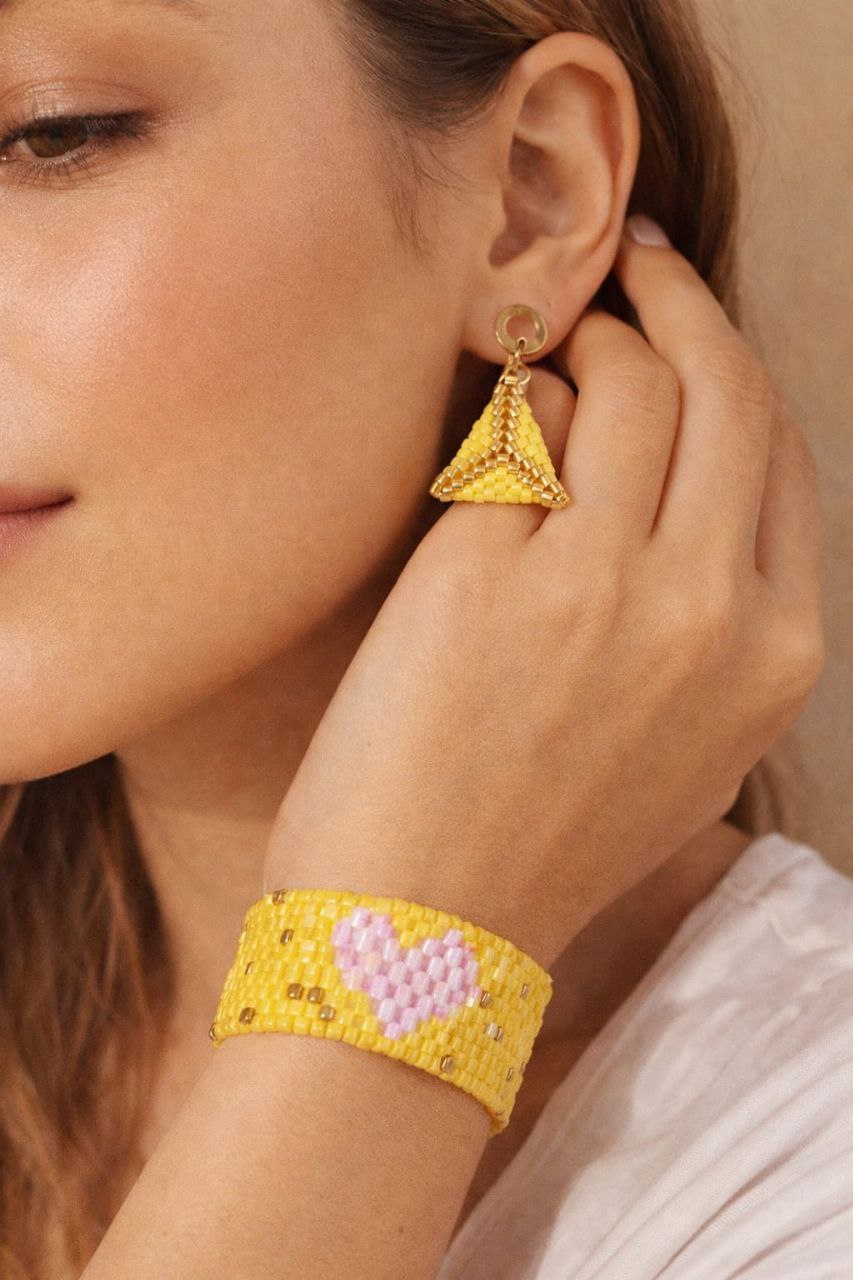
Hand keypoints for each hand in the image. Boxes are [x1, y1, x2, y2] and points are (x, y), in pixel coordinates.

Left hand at [263, 227, 823, 969]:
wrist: (427, 934)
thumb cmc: (543, 842)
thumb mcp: (687, 743)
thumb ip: (714, 614)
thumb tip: (680, 475)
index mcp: (775, 657)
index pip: (782, 455)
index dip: (734, 371)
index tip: (693, 325)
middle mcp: (710, 610)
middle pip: (725, 392)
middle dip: (680, 307)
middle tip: (631, 278)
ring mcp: (603, 584)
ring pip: (630, 383)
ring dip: (590, 342)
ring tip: (547, 353)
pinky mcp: (490, 572)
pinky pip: (524, 426)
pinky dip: (515, 404)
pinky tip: (494, 425)